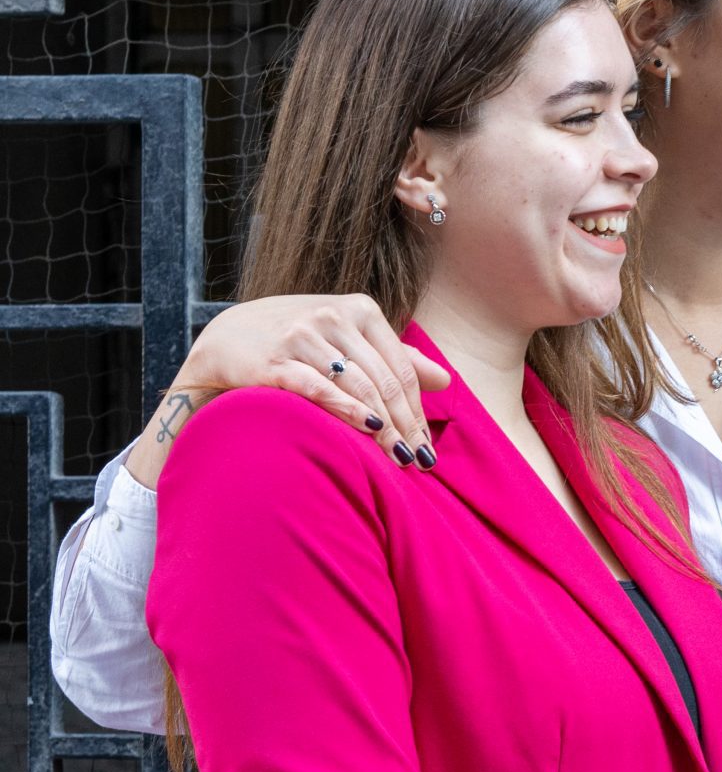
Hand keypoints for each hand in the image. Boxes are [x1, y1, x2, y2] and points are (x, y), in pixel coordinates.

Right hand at [127, 293, 449, 487]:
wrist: (227, 338)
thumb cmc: (299, 341)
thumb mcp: (348, 338)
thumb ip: (395, 356)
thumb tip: (445, 380)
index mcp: (360, 309)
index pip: (401, 370)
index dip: (418, 411)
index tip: (428, 446)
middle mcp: (333, 317)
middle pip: (384, 382)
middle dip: (406, 426)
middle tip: (420, 461)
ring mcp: (302, 335)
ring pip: (359, 387)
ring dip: (385, 428)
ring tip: (399, 457)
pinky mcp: (274, 359)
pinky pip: (319, 388)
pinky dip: (347, 410)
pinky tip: (369, 430)